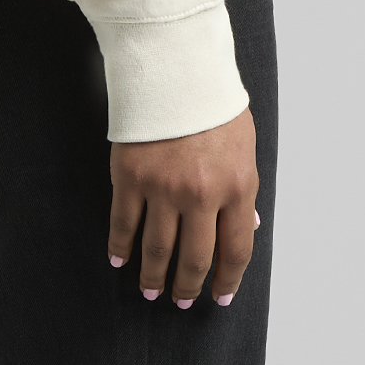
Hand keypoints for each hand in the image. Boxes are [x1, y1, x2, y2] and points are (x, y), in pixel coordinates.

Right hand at [107, 105, 258, 307]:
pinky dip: (120, 247)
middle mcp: (201, 194)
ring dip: (153, 277)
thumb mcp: (244, 145)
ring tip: (150, 292)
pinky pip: (124, 224)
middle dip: (188, 287)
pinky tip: (119, 259)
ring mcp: (163, 187)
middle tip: (181, 301)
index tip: (220, 297)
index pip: (235, 251)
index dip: (227, 281)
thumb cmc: (214, 102)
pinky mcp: (131, 176)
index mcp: (237, 186)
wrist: (176, 64)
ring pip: (157, 250)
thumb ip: (244, 190)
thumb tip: (245, 228)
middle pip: (194, 259)